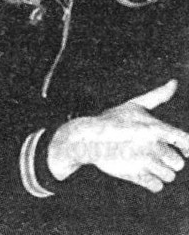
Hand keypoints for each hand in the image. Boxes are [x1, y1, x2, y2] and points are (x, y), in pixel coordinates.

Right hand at [47, 79, 188, 192]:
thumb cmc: (113, 120)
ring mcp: (145, 161)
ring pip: (169, 176)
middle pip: (178, 163)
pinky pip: (157, 186)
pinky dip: (152, 182)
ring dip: (160, 172)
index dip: (187, 148)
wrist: (89, 137)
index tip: (184, 151)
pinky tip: (142, 172)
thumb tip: (174, 82)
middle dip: (168, 161)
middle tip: (153, 154)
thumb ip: (158, 95)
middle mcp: (153, 145)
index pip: (187, 142)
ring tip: (146, 163)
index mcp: (156, 127)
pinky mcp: (136, 175)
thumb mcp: (135, 105)